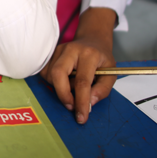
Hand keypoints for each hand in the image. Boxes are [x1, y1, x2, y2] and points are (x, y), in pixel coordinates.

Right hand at [40, 7, 116, 123]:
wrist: (93, 40)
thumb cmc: (102, 58)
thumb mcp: (111, 74)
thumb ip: (102, 90)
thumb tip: (89, 104)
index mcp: (89, 54)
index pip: (82, 81)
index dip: (80, 101)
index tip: (81, 117)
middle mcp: (71, 49)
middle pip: (58, 74)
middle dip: (63, 94)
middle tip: (71, 106)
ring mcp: (58, 50)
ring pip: (50, 75)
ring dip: (59, 88)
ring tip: (72, 87)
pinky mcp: (51, 53)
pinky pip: (45, 72)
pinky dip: (53, 82)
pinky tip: (64, 81)